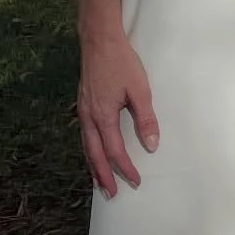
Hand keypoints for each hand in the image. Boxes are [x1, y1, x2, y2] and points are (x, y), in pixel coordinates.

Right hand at [77, 33, 159, 196]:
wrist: (99, 40)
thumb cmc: (122, 63)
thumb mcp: (140, 90)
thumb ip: (146, 119)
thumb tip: (152, 145)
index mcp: (103, 116)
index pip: (115, 152)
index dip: (125, 169)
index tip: (136, 181)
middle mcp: (88, 117)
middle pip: (95, 155)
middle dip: (103, 176)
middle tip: (111, 194)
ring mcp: (83, 110)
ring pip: (86, 146)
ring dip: (94, 166)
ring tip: (100, 182)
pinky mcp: (83, 104)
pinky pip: (85, 135)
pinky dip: (89, 150)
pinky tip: (94, 153)